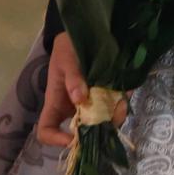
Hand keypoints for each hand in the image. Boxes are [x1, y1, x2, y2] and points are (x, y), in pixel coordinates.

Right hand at [37, 31, 124, 147]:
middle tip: (109, 120)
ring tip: (122, 105)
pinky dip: (122, 102)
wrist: (81, 34)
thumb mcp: (66, 60)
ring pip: (101, 120)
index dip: (55, 140)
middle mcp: (73, 108)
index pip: (47, 130)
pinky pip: (114, 104)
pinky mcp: (105, 94)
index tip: (72, 138)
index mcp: (57, 103)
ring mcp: (90, 103)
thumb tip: (79, 99)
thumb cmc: (66, 49)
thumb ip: (72, 78)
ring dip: (113, 117)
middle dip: (96, 131)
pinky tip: (127, 93)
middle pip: (81, 130)